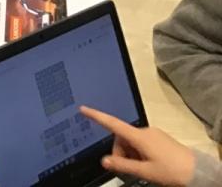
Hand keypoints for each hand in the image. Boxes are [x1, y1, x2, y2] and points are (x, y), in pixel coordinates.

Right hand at [80, 106, 195, 186]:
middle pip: (122, 138)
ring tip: (142, 170)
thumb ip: (123, 165)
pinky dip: (139, 154)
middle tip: (128, 170)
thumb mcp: (144, 171)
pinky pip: (142, 143)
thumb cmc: (171, 171)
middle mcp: (145, 131)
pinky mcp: (160, 139)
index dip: (96, 116)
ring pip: (132, 142)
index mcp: (139, 137)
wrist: (197, 172)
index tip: (83, 109)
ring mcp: (153, 134)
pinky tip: (148, 166)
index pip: (112, 124)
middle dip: (120, 153)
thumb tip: (104, 161)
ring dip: (131, 155)